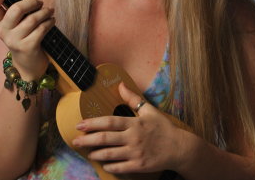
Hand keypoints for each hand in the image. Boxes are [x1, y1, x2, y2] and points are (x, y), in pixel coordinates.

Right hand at [0, 0, 53, 79]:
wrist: (29, 64)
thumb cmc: (27, 35)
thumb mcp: (22, 17)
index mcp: (0, 22)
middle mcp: (3, 31)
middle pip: (15, 10)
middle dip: (32, 2)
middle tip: (40, 3)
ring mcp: (14, 41)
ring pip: (32, 19)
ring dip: (45, 12)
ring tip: (50, 12)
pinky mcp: (27, 47)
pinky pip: (40, 29)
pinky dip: (49, 22)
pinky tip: (51, 21)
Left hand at [72, 82, 186, 173]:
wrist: (179, 148)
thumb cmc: (163, 128)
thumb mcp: (149, 111)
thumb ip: (133, 99)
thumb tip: (120, 85)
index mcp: (134, 123)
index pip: (109, 122)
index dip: (93, 123)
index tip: (80, 124)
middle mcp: (133, 138)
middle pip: (105, 139)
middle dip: (87, 140)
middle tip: (75, 140)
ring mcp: (136, 153)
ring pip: (110, 154)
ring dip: (96, 153)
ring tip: (88, 152)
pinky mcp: (139, 166)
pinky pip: (120, 167)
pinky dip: (109, 166)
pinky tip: (103, 164)